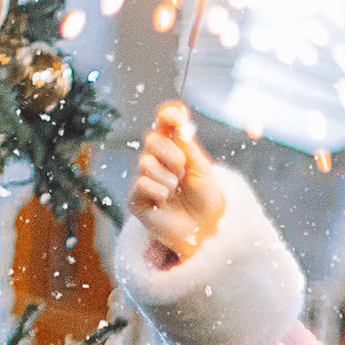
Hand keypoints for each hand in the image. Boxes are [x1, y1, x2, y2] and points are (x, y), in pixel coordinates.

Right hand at [128, 98, 227, 264]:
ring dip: (168, 176)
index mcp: (173, 150)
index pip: (164, 124)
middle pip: (152, 139)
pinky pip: (142, 184)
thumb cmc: (206, 200)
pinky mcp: (136, 200)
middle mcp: (156, 162)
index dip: (168, 115)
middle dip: (171, 153)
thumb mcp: (202, 168)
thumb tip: (177, 118)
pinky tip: (165, 201)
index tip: (177, 113)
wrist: (207, 230)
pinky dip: (159, 191)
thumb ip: (187, 145)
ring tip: (176, 191)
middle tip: (183, 170)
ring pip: (146, 162)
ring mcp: (145, 180)